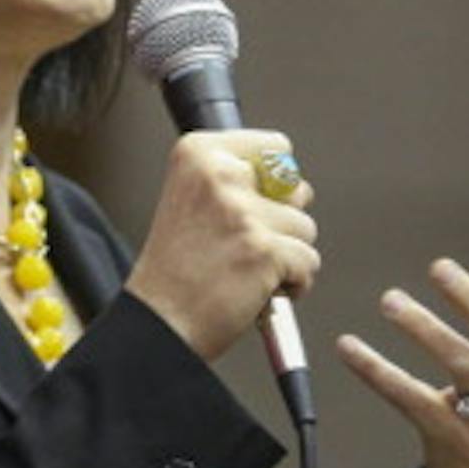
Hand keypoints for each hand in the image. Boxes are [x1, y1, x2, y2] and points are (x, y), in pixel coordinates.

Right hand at [126, 130, 319, 361]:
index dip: (271, 185)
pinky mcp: (264, 250)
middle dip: (281, 221)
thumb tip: (297, 185)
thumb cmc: (175, 271)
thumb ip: (240, 180)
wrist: (160, 322)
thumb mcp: (193, 199)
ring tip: (247, 270)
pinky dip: (293, 283)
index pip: (275, 146)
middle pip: (295, 187)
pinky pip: (308, 262)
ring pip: (305, 228)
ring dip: (287, 256)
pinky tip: (258, 290)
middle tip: (241, 245)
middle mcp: (219, 175)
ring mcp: (243, 213)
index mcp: (198, 153)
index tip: (245, 207)